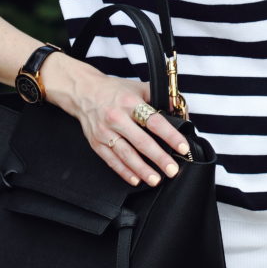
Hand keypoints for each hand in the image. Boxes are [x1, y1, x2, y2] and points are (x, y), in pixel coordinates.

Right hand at [42, 54, 190, 186]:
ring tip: (156, 179)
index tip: (182, 147)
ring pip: (126, 155)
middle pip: (141, 142)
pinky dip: (124, 172)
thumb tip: (180, 111)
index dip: (170, 135)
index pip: (154, 121)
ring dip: (142, 169)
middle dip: (159, 158)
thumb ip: (160, 97)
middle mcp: (117, 118)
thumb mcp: (138, 87)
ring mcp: (105, 132)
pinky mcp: (96, 143)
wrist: (84, 92)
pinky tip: (136, 179)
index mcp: (130, 103)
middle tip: (172, 169)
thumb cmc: (115, 91)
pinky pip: (112, 161)